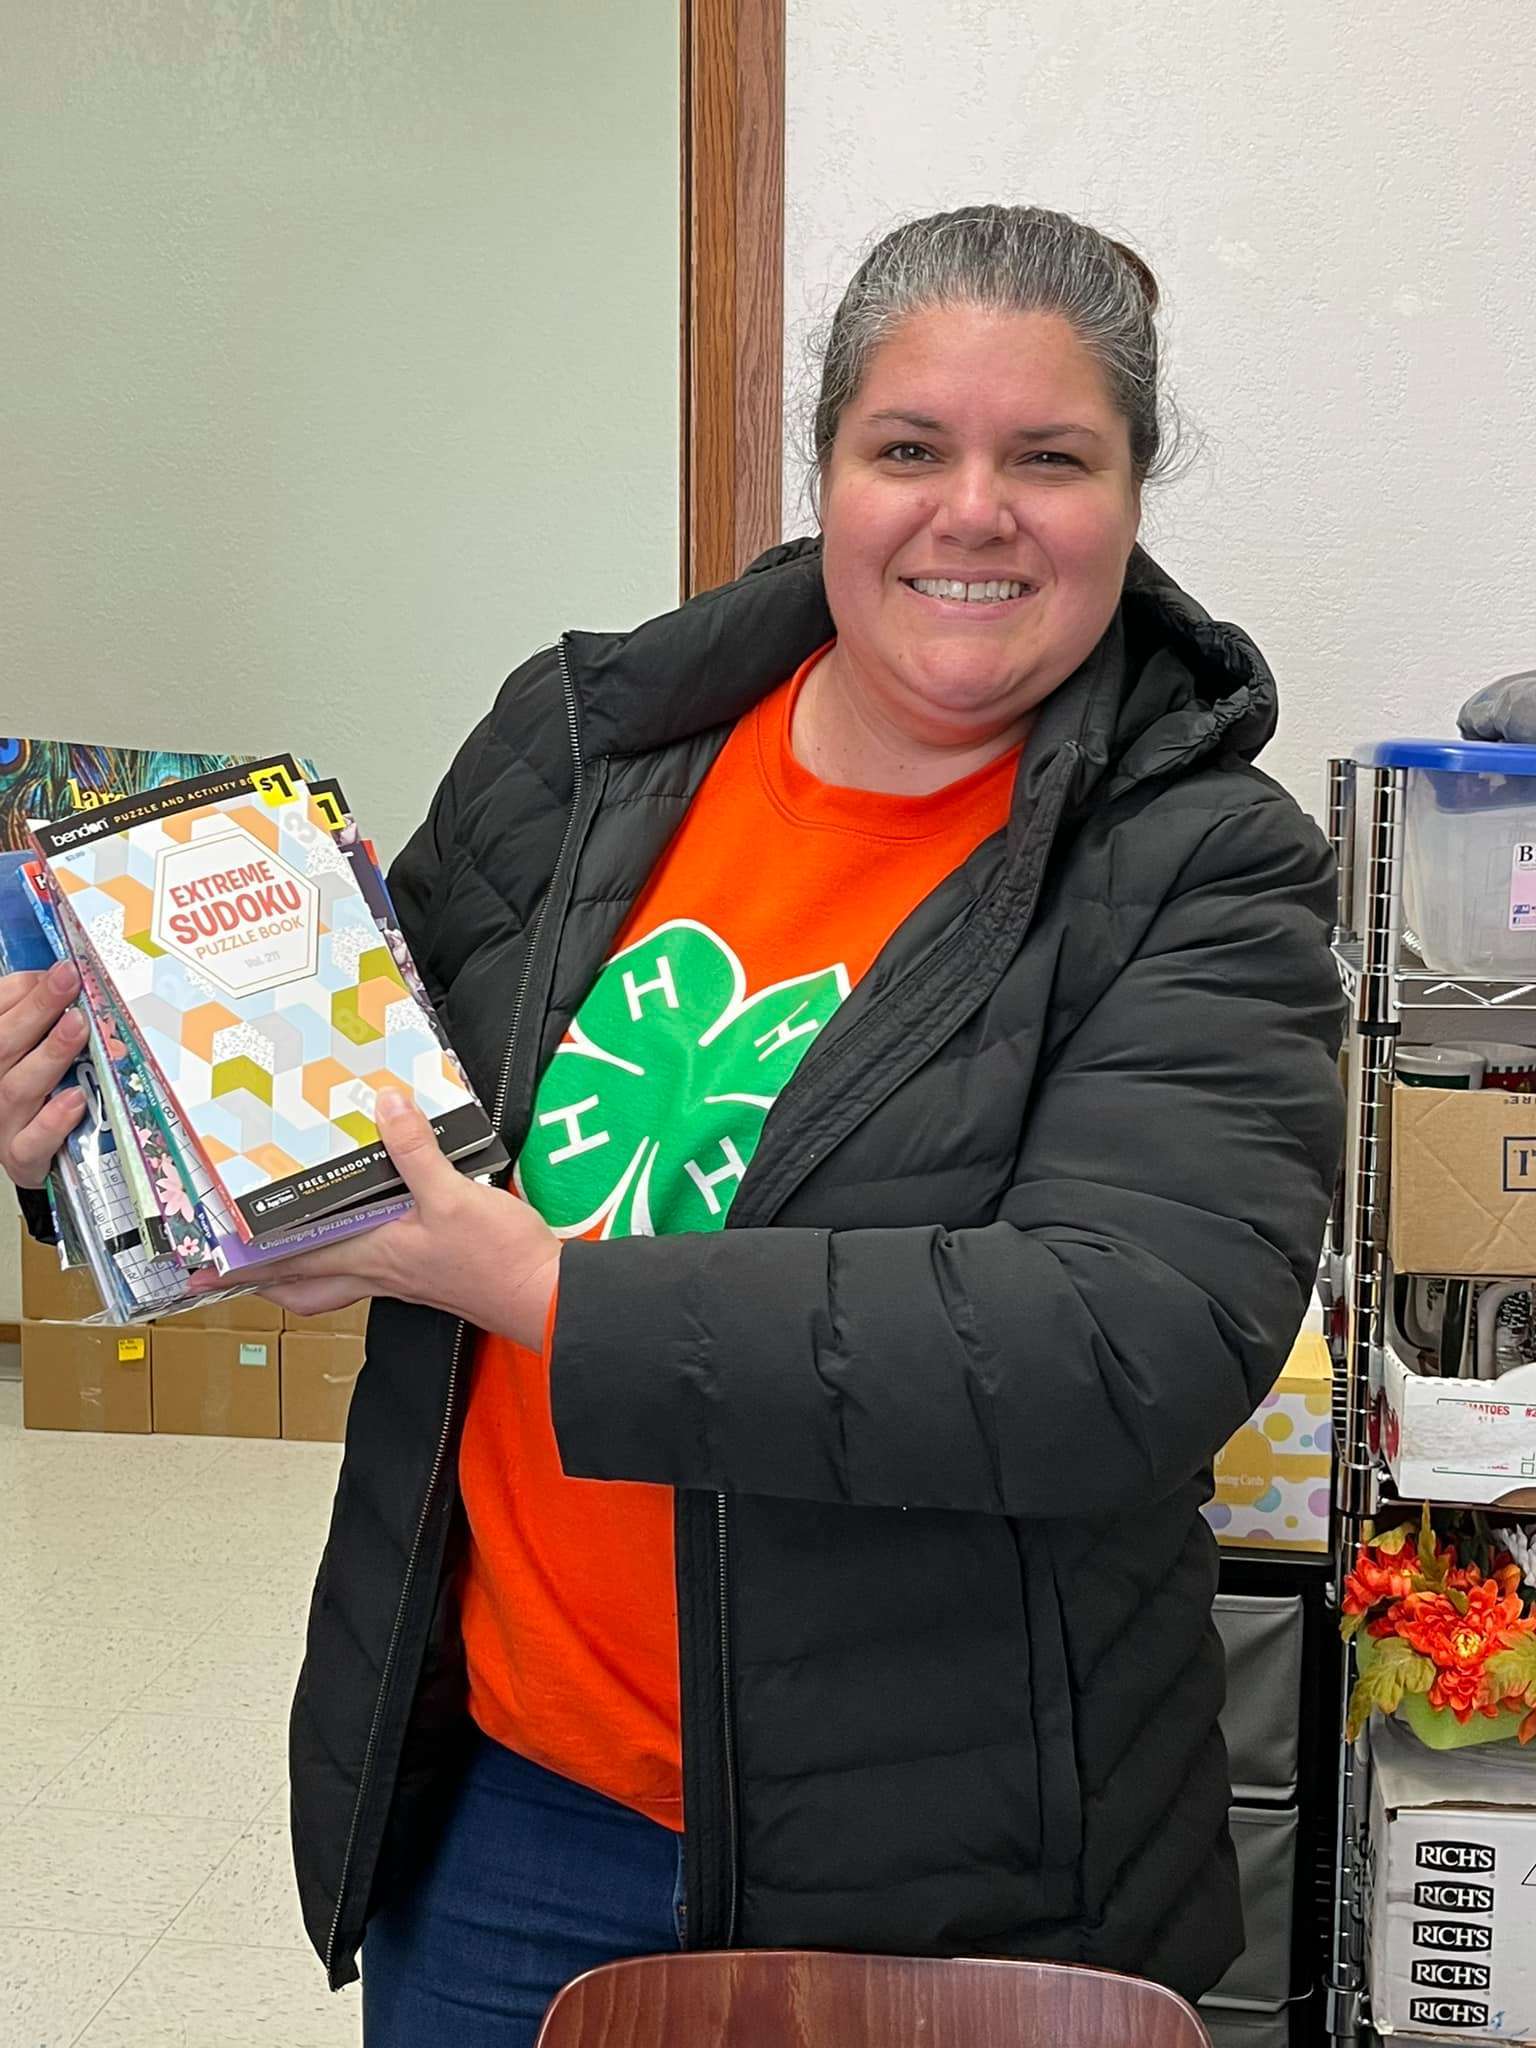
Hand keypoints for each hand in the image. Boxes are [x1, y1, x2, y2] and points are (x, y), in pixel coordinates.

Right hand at [0, 963, 88, 1188]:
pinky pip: (33, 1142)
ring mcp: (2, 1122)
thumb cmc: (26, 1089)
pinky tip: (75, 1098)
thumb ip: (30, 1015)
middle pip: (4, 1045)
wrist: (25, 1151)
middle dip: (37, 1010)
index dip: (24, 991)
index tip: (61, 969)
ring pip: (19, 1088)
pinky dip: (53, 1121)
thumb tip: (53, 978)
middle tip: (68, 982)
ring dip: (50, 1055)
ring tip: (77, 1027)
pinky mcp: (20, 1156)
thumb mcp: (25, 1048)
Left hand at [191, 1090, 562, 1348]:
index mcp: (371, 1252)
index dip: (243, 1263)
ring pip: (330, 1283)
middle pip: (300, 1286)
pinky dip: (347, 1257)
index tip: (202, 1268)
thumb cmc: (496, 1259)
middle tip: (230, 1267)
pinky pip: (366, 1271)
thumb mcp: (454, 1196)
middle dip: (261, 1278)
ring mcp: (398, 1278)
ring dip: (299, 1273)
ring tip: (279, 1253)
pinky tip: (359, 1233)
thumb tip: (384, 1105)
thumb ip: (416, 1151)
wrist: (540, 1297)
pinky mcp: (422, 1276)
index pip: (291, 1260)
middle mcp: (376, 1271)